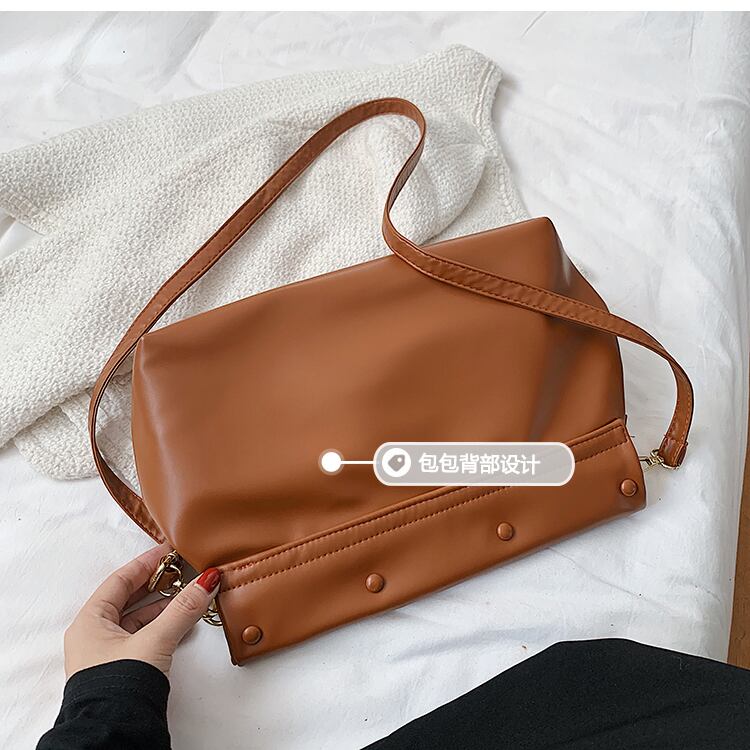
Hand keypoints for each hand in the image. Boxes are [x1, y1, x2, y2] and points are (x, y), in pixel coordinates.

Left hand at [64, 543, 219, 676]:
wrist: (113, 735)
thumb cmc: (119, 687)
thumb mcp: (155, 639)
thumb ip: (183, 608)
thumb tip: (207, 580)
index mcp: (90, 621)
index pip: (119, 580)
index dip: (146, 563)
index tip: (169, 551)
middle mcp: (94, 635)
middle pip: (129, 598)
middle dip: (158, 584)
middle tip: (182, 570)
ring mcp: (107, 653)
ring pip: (138, 619)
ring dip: (164, 606)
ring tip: (189, 595)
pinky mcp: (121, 669)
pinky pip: (144, 636)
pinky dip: (164, 625)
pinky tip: (183, 622)